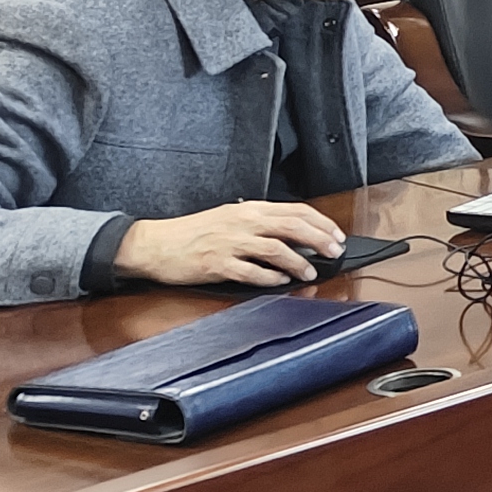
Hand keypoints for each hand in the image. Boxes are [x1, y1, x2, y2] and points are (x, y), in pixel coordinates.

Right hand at [113, 202, 346, 288]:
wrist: (155, 244)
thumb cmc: (193, 232)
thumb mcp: (230, 218)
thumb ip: (260, 224)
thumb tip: (294, 235)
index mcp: (249, 210)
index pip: (296, 211)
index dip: (321, 223)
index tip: (336, 235)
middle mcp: (243, 223)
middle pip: (292, 227)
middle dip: (319, 240)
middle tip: (335, 252)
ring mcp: (230, 243)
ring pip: (276, 249)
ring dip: (299, 263)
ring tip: (311, 273)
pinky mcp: (217, 264)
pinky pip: (251, 272)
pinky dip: (271, 278)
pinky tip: (281, 282)